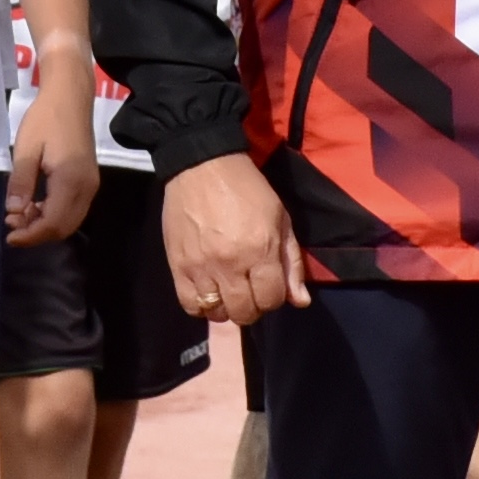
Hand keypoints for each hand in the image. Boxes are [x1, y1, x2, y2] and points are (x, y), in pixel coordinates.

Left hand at [6, 85, 95, 247]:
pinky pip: (74, 209)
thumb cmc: (45, 119)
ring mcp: (91, 185)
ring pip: (70, 221)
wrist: (70, 97)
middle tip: (12, 225)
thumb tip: (14, 213)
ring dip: (46, 225)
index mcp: (70, 180)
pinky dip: (54, 215)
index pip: (53, 223)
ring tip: (20, 215)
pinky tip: (36, 205)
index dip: (31, 235)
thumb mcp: (26, 149)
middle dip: (37, 233)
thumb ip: (21, 183)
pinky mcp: (89, 181)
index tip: (9, 235)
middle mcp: (86, 188)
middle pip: (64, 227)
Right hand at [161, 157, 309, 327]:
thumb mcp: (280, 219)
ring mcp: (202, 267)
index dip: (274, 297)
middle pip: (245, 312)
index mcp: (261, 250)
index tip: (269, 284)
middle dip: (253, 306)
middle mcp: (231, 264)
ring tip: (228, 290)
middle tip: (250, 289)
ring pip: (218, 312)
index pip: (272, 299)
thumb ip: (292, 262)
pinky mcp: (178, 266)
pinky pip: (190, 304)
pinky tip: (208, 292)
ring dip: (227, 307)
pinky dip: (201, 305)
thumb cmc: (247, 190)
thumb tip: (300, 301)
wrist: (203, 166)